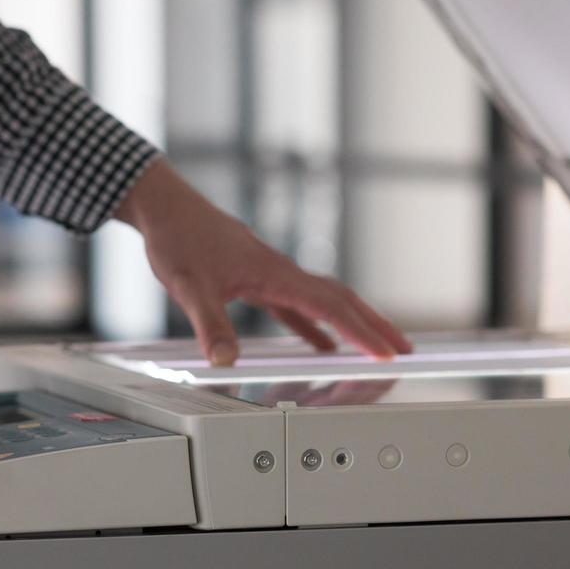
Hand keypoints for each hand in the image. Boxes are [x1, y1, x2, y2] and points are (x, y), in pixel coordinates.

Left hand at [116, 159, 411, 364]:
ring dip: (351, 324)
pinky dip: (313, 325)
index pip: (330, 306)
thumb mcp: (189, 287)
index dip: (360, 332)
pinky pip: (296, 306)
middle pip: (341, 300)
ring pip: (323, 301)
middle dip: (373, 326)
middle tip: (403, 349)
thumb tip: (225, 361)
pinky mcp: (256, 277)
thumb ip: (210, 325)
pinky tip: (319, 344)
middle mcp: (281, 271)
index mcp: (275, 273)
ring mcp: (271, 274)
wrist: (166, 208)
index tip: (386, 352)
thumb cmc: (178, 239)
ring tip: (374, 347)